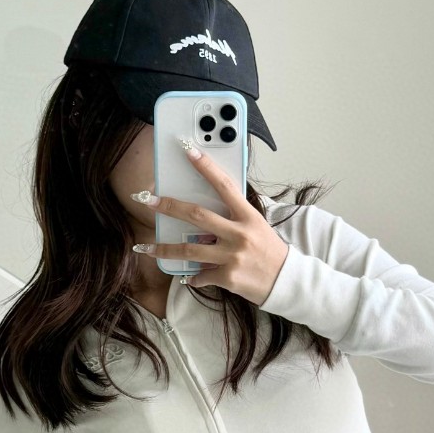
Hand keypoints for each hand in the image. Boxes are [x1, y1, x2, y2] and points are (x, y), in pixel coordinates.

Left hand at [138, 147, 288, 304]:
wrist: (287, 281)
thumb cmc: (270, 251)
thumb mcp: (257, 227)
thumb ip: (234, 218)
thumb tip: (203, 217)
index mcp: (248, 216)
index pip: (224, 185)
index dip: (206, 167)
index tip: (189, 152)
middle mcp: (239, 234)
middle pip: (197, 215)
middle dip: (168, 206)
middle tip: (147, 200)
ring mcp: (232, 256)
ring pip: (189, 250)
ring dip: (164, 249)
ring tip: (146, 248)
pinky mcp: (228, 277)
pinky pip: (201, 275)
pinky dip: (193, 277)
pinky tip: (191, 277)